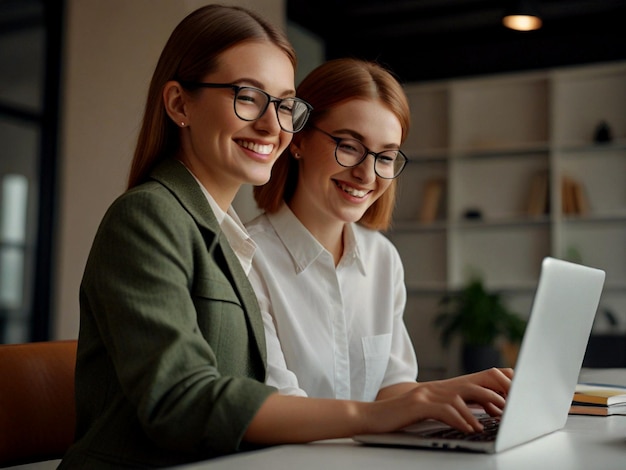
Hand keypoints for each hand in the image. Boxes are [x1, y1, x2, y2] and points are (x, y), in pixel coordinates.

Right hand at [370, 367, 512, 433]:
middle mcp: (437, 387)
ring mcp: (426, 394)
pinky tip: (470, 428)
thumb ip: (450, 409)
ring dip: (482, 406)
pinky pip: (444, 409)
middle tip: (513, 408)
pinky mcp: (417, 405)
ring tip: (497, 418)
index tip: (516, 396)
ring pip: (462, 394)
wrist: (372, 416)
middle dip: (496, 395)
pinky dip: (460, 419)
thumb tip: (475, 420)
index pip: (475, 380)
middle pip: (474, 384)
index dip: (496, 384)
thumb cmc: (401, 417)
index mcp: (443, 388)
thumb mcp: (429, 410)